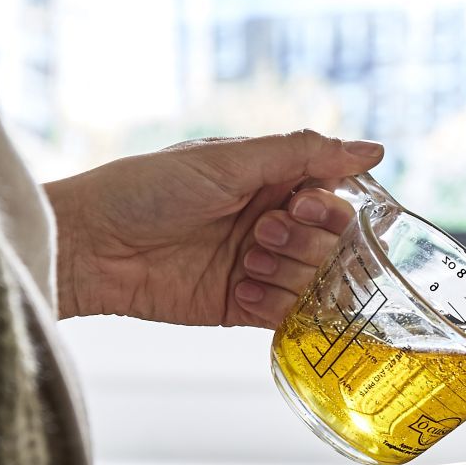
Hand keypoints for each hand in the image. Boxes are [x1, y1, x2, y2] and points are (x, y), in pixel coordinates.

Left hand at [45, 131, 384, 327]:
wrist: (91, 246)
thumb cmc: (147, 189)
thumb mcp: (229, 160)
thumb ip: (304, 154)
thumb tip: (374, 149)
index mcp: (270, 180)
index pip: (335, 198)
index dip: (328, 209)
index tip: (301, 207)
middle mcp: (270, 222)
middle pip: (332, 244)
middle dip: (304, 243)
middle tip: (261, 235)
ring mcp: (256, 267)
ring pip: (314, 281)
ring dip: (285, 273)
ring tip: (243, 263)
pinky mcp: (240, 307)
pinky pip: (287, 315)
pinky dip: (272, 306)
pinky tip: (240, 292)